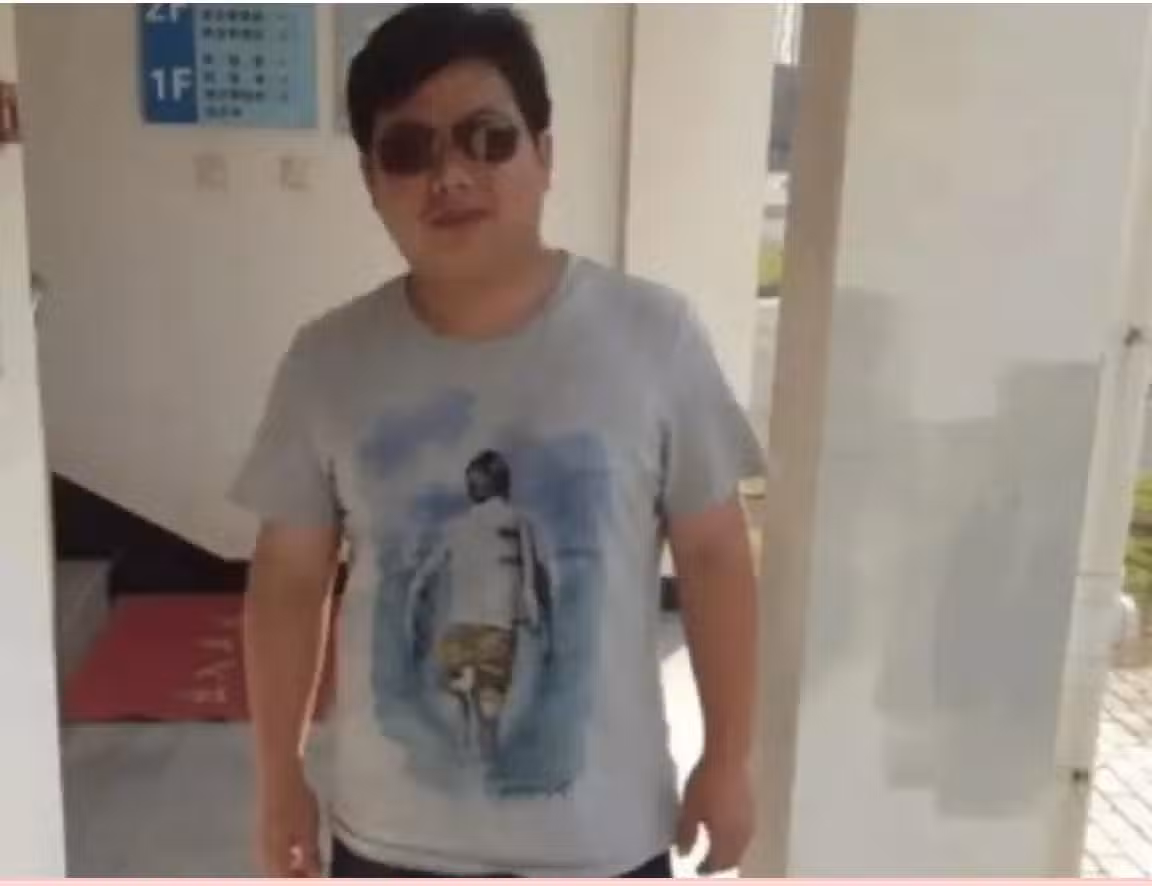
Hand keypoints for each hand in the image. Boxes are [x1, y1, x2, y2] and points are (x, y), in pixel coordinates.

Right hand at [257, 771, 321, 876]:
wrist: (279, 772)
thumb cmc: (296, 800)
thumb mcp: (307, 830)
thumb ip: (309, 856)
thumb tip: (315, 875)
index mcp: (273, 854)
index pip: (283, 880)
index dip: (300, 881)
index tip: (317, 878)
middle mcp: (262, 850)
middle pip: (277, 874)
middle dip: (295, 876)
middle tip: (315, 873)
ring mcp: (261, 839)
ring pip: (275, 864)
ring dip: (291, 868)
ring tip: (311, 863)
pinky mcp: (264, 828)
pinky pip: (274, 852)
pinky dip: (287, 856)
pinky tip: (299, 849)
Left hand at [676, 756, 754, 875]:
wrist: (728, 758)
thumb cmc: (706, 785)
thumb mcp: (689, 810)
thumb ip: (686, 834)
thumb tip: (683, 853)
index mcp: (725, 839)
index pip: (717, 862)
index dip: (706, 868)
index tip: (697, 869)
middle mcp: (741, 834)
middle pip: (732, 858)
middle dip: (720, 863)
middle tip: (708, 863)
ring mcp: (749, 820)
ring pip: (741, 846)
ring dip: (730, 852)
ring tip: (718, 849)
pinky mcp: (752, 807)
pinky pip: (746, 833)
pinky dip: (736, 839)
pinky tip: (729, 830)